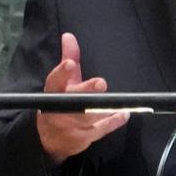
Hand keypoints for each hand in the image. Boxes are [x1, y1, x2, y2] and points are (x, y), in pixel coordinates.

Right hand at [36, 33, 128, 164]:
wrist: (51, 139)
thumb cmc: (59, 104)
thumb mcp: (62, 82)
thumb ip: (68, 58)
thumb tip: (69, 36)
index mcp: (54, 92)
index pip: (54, 81)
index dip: (62, 72)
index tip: (70, 63)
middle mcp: (60, 109)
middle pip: (74, 100)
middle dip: (87, 91)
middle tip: (100, 83)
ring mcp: (72, 125)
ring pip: (89, 116)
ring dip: (103, 108)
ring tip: (117, 101)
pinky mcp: (85, 137)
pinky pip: (102, 129)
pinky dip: (114, 121)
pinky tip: (125, 113)